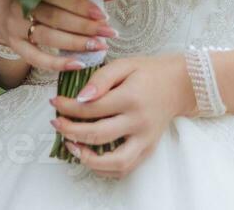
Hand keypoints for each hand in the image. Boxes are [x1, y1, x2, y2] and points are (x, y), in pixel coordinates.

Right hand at [0, 0, 129, 72]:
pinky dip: (57, 63)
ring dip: (75, 44)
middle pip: (55, 17)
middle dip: (84, 27)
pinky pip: (36, 58)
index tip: (102, 15)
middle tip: (108, 34)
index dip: (80, 6)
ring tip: (99, 47)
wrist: (1, 9)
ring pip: (47, 37)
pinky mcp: (15, 45)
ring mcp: (15, 27)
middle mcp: (21, 5)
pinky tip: (78, 65)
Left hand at [48, 53, 195, 178]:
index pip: (92, 108)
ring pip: (114, 161)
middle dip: (71, 131)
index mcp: (131, 97)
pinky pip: (125, 168)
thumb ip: (101, 78)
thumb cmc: (148, 72)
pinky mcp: (148, 149)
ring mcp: (145, 139)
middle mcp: (139, 121)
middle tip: (57, 124)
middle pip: (98, 135)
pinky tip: (90, 157)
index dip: (68, 107)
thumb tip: (81, 97)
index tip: (55, 103)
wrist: (178, 84)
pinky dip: (105, 169)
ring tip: (72, 146)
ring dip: (88, 159)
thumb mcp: (124, 65)